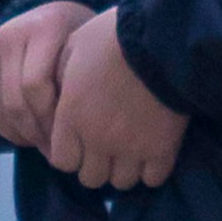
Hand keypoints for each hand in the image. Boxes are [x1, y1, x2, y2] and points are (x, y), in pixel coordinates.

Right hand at [0, 1, 95, 150]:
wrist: (50, 13)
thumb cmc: (77, 39)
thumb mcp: (87, 52)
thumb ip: (81, 81)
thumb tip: (72, 136)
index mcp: (44, 28)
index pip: (36, 86)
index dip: (51, 119)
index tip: (69, 138)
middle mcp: (10, 34)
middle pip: (17, 102)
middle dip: (38, 133)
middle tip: (57, 152)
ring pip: (2, 110)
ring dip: (23, 135)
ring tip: (44, 146)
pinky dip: (7, 131)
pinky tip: (27, 137)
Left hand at [39, 10, 188, 193]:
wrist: (160, 39)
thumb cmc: (112, 37)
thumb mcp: (72, 49)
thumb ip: (60, 77)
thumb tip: (59, 96)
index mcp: (72, 117)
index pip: (63, 162)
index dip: (70, 154)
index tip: (80, 142)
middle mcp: (98, 140)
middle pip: (91, 178)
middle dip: (95, 165)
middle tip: (105, 147)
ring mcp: (131, 148)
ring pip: (121, 183)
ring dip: (123, 170)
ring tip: (129, 151)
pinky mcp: (163, 149)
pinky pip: (153, 179)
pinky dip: (151, 171)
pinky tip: (152, 153)